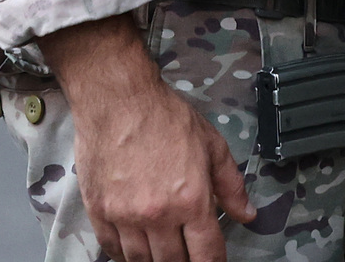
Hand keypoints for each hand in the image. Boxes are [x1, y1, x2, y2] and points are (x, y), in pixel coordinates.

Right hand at [46, 16, 255, 261]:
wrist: (118, 99)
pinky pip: (112, 249)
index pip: (206, 254)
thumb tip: (246, 214)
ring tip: (163, 251)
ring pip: (141, 261)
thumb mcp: (211, 145)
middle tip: (187, 252)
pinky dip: (124, 255)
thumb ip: (230, 184)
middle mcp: (158, 214)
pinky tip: (134, 248)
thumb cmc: (165, 117)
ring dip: (155, 260)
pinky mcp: (99, 211)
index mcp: (191, 199)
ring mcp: (125, 216)